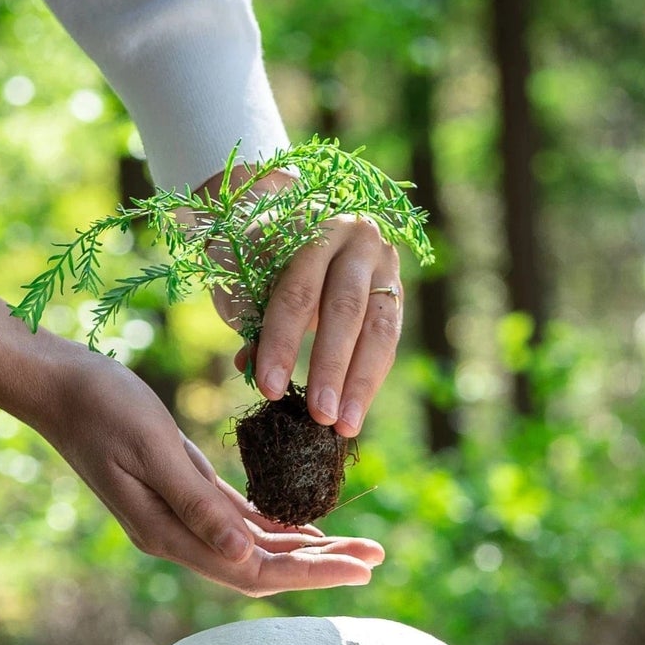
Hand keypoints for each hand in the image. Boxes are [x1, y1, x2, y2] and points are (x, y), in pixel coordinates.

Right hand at [34, 345, 382, 595]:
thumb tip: (243, 556)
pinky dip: (274, 527)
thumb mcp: (153, 446)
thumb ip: (197, 503)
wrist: (53, 383)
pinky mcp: (180, 495)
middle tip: (377, 557)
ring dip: (306, 550)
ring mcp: (177, 519)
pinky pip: (237, 523)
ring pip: (254, 548)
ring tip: (356, 548)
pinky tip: (305, 527)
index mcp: (170, 532)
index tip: (361, 566)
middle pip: (262, 567)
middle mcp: (176, 536)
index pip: (255, 570)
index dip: (312, 572)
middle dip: (322, 566)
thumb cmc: (100, 404)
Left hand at [195, 168, 404, 439]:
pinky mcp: (396, 286)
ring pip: (377, 327)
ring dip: (359, 383)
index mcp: (309, 224)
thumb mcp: (251, 276)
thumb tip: (249, 366)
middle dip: (329, 367)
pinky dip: (370, 380)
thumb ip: (252, 317)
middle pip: (343, 309)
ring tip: (343, 425)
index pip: (296, 291)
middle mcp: (353, 236)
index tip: (269, 389)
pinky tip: (354, 414)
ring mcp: (381, 260)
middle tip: (318, 415)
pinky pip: (388, 339)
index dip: (281, 343)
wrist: (306, 219)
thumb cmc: (269, 252)